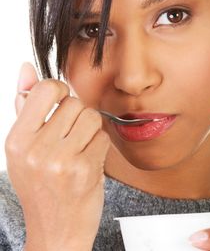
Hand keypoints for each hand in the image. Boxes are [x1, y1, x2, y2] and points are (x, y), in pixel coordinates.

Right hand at [5, 62, 109, 250]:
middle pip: (74, 102)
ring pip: (91, 116)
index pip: (46, 89)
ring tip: (79, 148)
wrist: (55, 232)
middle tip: (70, 136)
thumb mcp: (23, 147)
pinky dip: (99, 145)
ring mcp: (61, 160)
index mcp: (17, 139)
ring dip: (90, 129)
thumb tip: (26, 68)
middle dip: (76, 115)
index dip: (59, 92)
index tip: (60, 106)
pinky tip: (88, 161)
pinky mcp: (85, 170)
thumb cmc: (40, 186)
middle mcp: (36, 149)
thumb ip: (25, 105)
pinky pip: (102, 136)